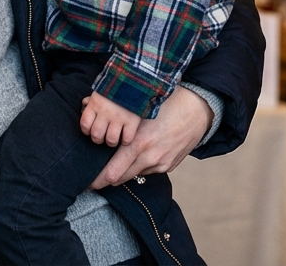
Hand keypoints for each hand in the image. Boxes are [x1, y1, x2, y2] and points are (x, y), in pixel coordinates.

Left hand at [80, 92, 141, 146]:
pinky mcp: (133, 120)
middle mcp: (106, 112)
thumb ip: (90, 100)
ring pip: (111, 140)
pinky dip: (126, 140)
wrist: (135, 78)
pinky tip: (126, 136)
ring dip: (111, 142)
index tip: (91, 130)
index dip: (86, 131)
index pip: (85, 124)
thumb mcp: (99, 91)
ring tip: (114, 139)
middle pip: (96, 135)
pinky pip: (127, 138)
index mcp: (95, 104)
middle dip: (98, 139)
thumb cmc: (114, 86)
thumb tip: (83, 106)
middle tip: (103, 137)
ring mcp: (119, 117)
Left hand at [90, 86, 211, 188]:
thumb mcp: (141, 108)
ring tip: (111, 165)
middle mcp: (150, 158)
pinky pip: (147, 171)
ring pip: (133, 175)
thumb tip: (86, 107)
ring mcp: (160, 164)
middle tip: (91, 181)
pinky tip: (135, 156)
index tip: (86, 182)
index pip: (112, 171)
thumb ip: (117, 117)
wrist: (199, 110)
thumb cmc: (167, 103)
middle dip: (105, 180)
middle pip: (119, 179)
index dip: (97, 179)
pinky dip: (138, 166)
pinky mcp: (168, 166)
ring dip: (122, 172)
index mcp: (139, 143)